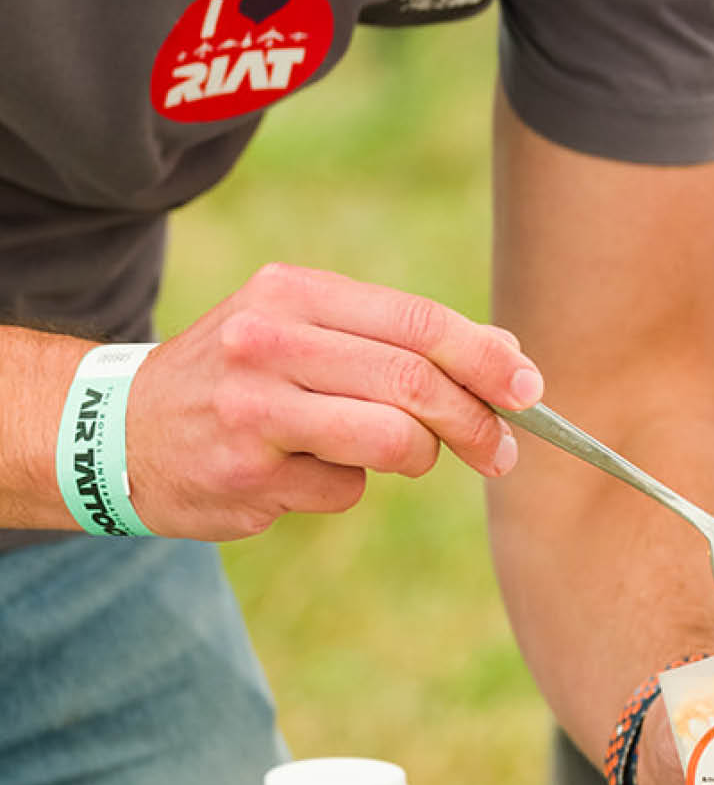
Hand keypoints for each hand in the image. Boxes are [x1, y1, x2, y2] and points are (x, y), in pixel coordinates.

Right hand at [122, 263, 534, 539]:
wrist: (114, 429)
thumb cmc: (242, 371)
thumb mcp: (306, 326)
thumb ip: (398, 337)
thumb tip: (508, 359)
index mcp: (294, 294)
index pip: (417, 323)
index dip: (485, 358)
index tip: (528, 390)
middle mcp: (268, 345)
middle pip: (412, 383)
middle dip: (474, 420)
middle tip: (502, 449)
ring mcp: (252, 415)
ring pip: (390, 442)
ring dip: (420, 457)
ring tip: (404, 455)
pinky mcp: (244, 480)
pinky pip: (343, 490)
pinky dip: (348, 485)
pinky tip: (300, 470)